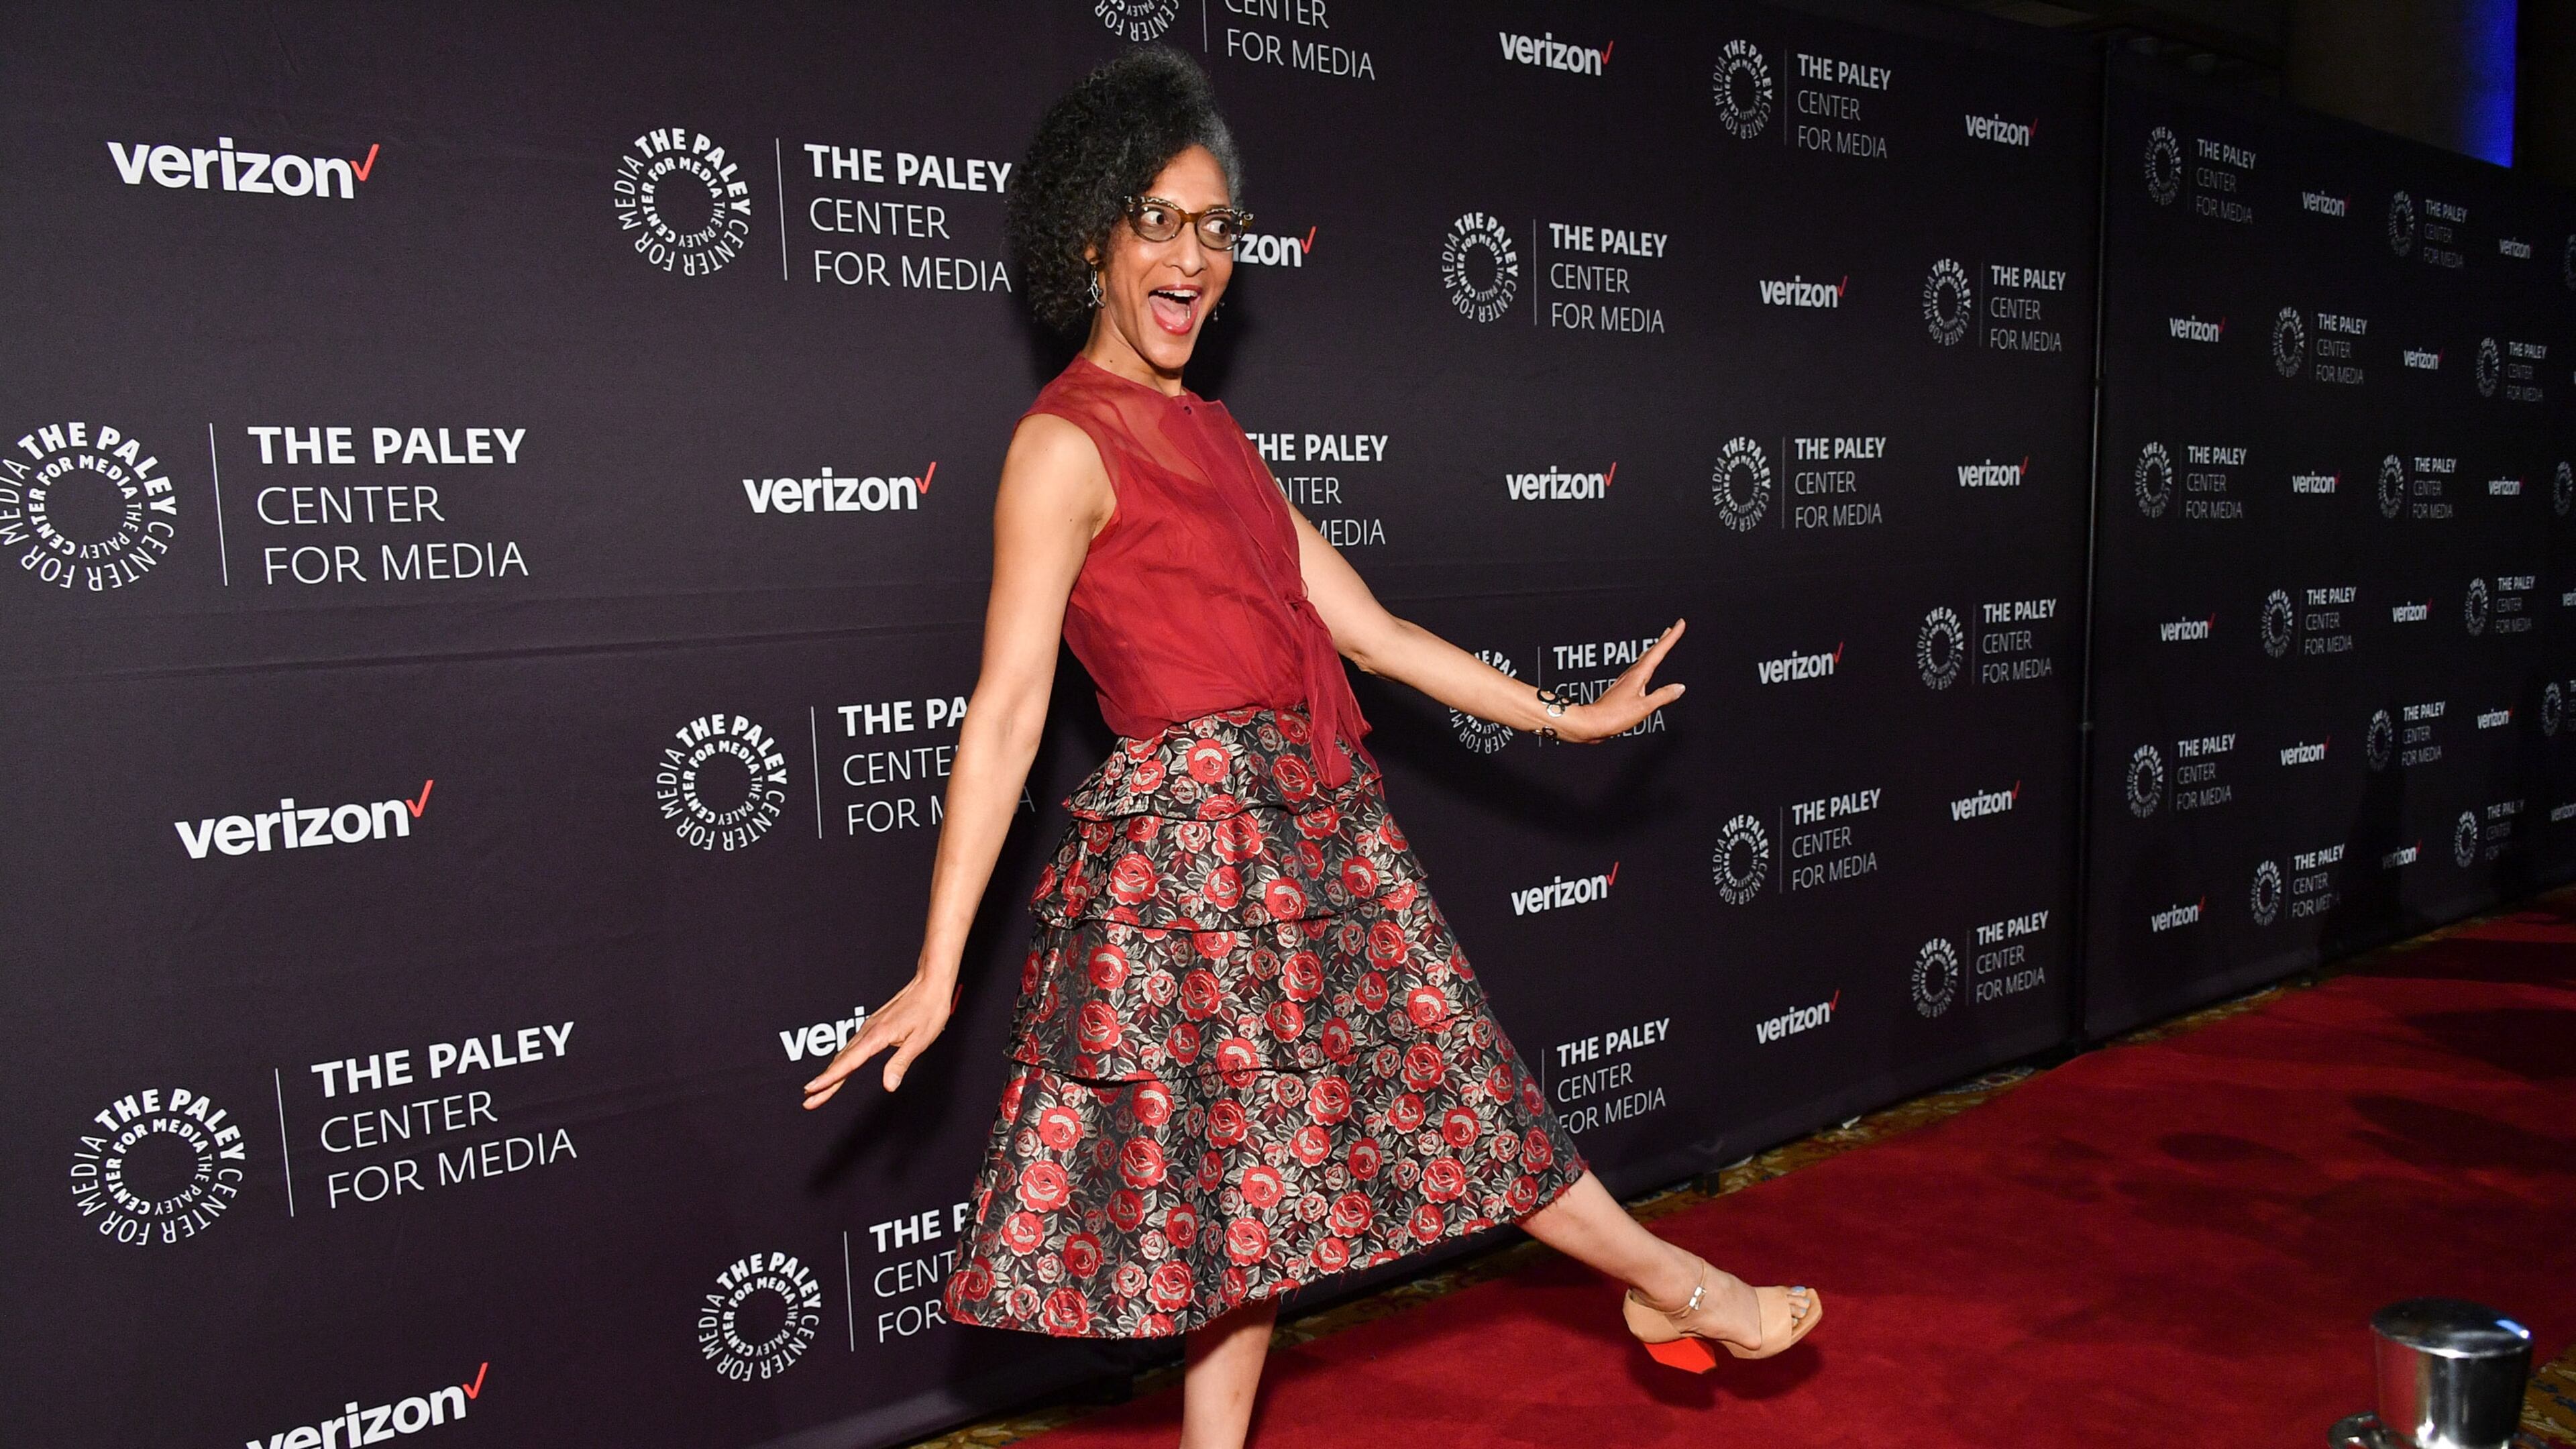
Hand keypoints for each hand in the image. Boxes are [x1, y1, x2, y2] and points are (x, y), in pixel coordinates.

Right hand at [802, 972, 953, 1108]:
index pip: (847, 1063)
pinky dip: (841, 1061)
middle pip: (840, 1061)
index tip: (812, 1090)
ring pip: (844, 1054)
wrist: (930, 983)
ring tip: (818, 1089)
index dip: (829, 1079)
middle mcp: (868, 1031)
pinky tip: (839, 1067)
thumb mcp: (919, 1041)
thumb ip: (900, 1063)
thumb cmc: (928, 1010)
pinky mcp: (873, 1026)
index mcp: (876, 1036)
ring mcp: (869, 1027)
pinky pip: (852, 1047)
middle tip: (809, 1101)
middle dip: (824, 1082)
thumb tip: (889, 1086)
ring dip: (830, 1072)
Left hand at [1560, 618, 1686, 742]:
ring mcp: (1625, 681)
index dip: (1671, 637)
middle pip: (1650, 652)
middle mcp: (1631, 675)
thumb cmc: (1613, 716)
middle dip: (1663, 639)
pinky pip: (1639, 671)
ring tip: (1661, 643)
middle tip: (1672, 628)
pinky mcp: (1622, 690)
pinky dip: (1646, 664)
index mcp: (1638, 675)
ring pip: (1643, 660)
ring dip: (1654, 650)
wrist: (1591, 723)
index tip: (1680, 623)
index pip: (1659, 651)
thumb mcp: (1644, 707)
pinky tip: (1645, 669)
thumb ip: (1663, 696)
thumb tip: (1679, 687)